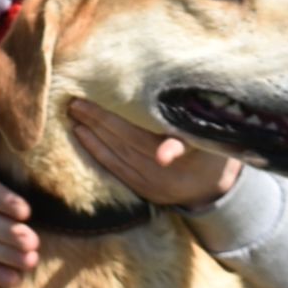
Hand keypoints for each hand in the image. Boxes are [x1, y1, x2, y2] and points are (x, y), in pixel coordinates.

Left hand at [67, 99, 240, 208]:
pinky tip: (82, 135)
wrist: (212, 187)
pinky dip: (97, 150)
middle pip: (132, 144)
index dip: (163, 145)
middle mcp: (171, 175)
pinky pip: (116, 168)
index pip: (171, 144)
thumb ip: (191, 124)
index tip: (160, 153)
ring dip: (94, 134)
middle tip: (78, 102)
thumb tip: (171, 96)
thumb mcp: (210, 134)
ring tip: (75, 114)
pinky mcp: (143, 191)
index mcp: (192, 156)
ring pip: (119, 155)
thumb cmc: (210, 148)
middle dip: (103, 122)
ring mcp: (155, 186)